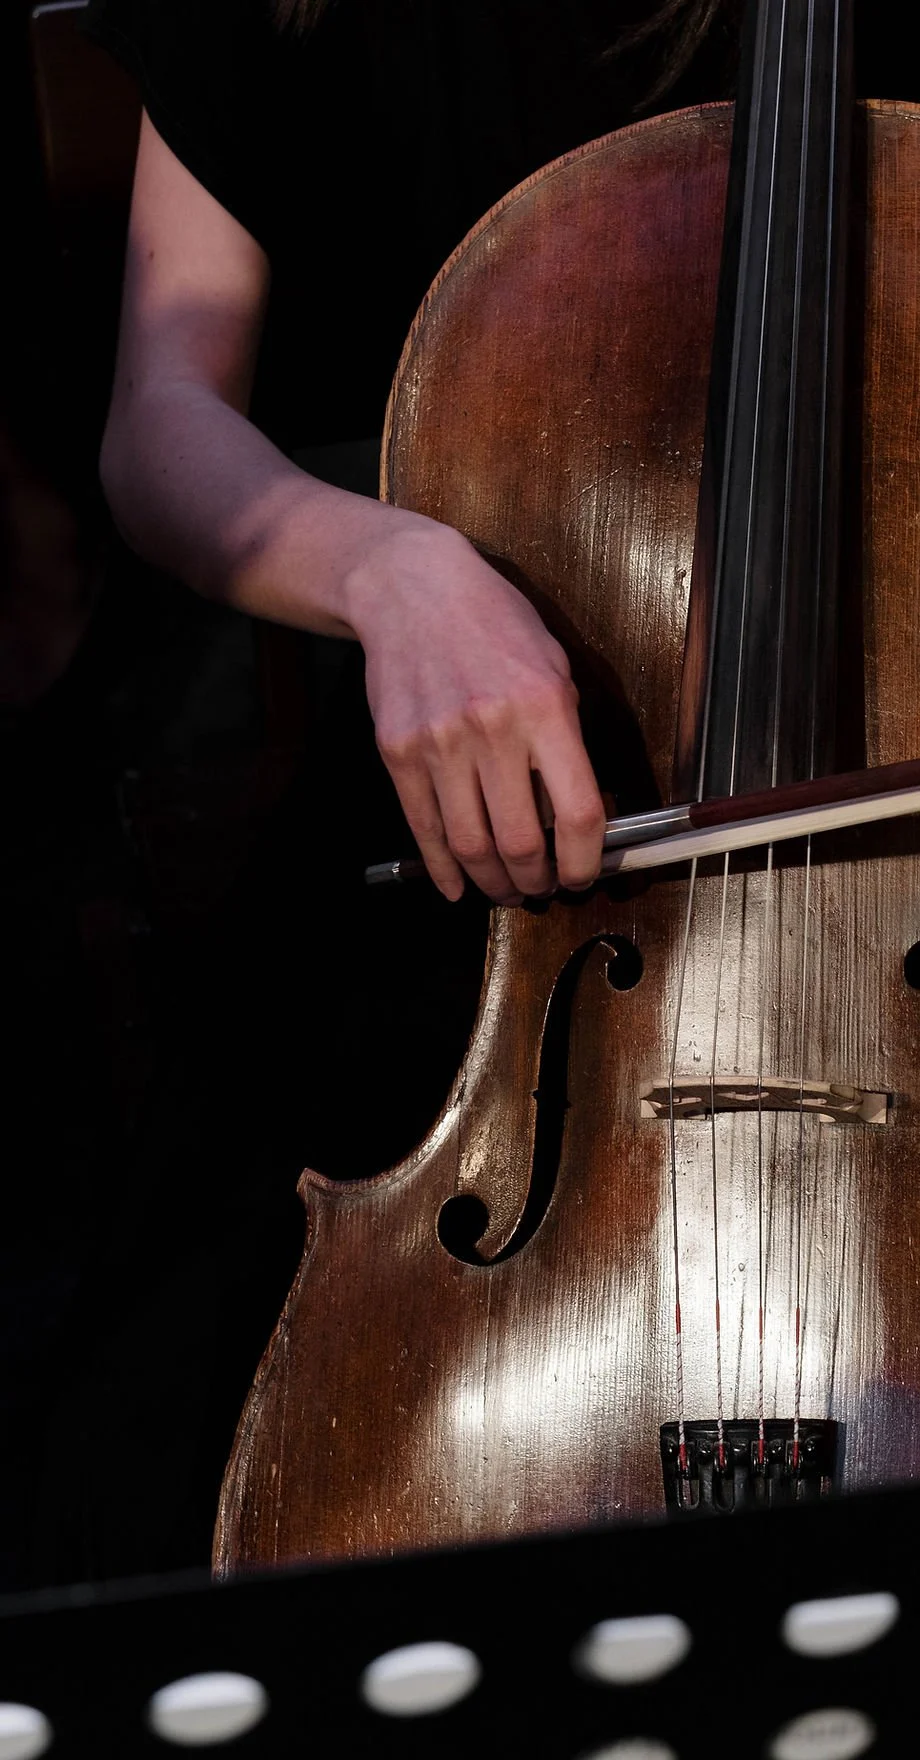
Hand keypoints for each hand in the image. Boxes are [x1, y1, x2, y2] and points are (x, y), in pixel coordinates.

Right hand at [345, 516, 605, 902]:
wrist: (412, 589)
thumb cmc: (493, 624)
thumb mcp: (554, 669)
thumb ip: (567, 741)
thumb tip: (577, 815)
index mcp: (544, 708)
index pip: (577, 812)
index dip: (584, 861)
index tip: (583, 876)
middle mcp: (491, 728)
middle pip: (520, 842)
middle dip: (536, 881)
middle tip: (541, 888)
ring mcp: (439, 743)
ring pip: (471, 846)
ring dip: (492, 883)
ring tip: (505, 889)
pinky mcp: (399, 751)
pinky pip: (423, 828)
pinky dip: (441, 868)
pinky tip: (456, 885)